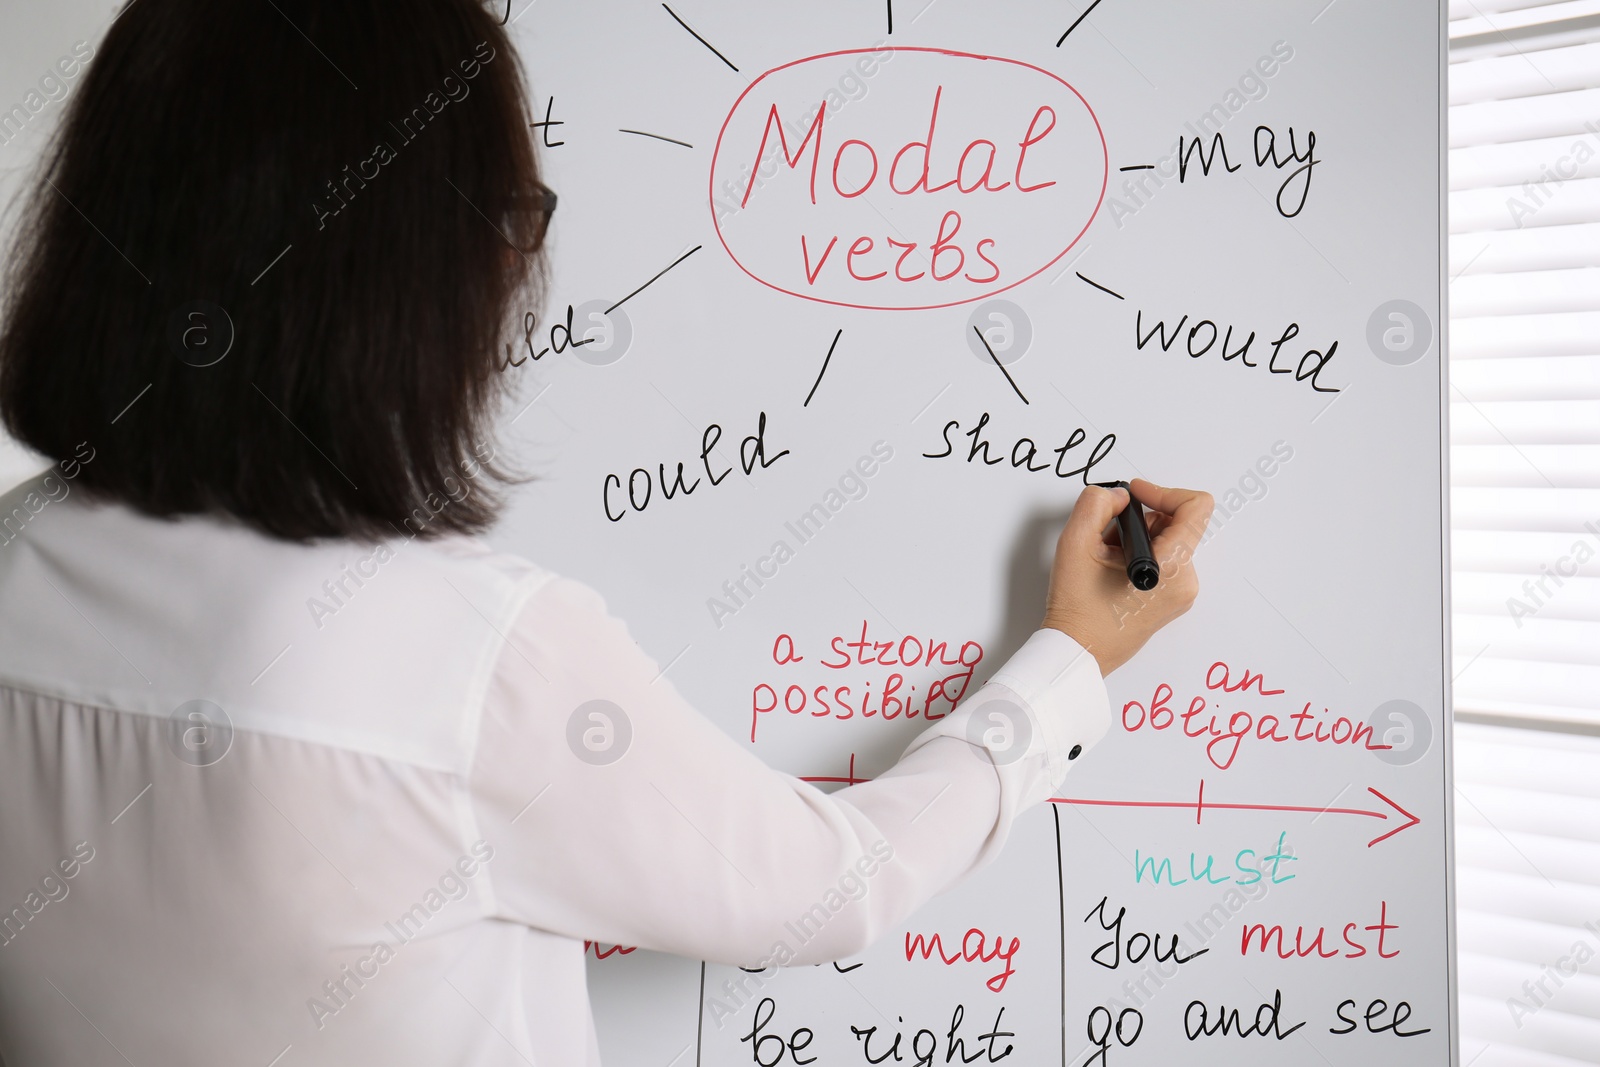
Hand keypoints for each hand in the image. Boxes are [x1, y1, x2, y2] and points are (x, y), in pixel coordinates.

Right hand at [1041, 479, 1212, 675]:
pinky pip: (1164, 562)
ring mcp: (1181, 594)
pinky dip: (1139, 556)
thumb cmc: (1078, 610)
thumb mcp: (1076, 543)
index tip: (1135, 495)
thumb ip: (1097, 503)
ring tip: (1106, 561)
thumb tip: (1117, 495)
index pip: (1195, 507)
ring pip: (1167, 542)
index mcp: (1172, 567)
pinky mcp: (1172, 601)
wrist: (1077, 651)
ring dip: (1136, 539)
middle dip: (1139, 522)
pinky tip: (1113, 572)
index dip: (1163, 491)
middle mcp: (1185, 582)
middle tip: (1107, 540)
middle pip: (1176, 524)